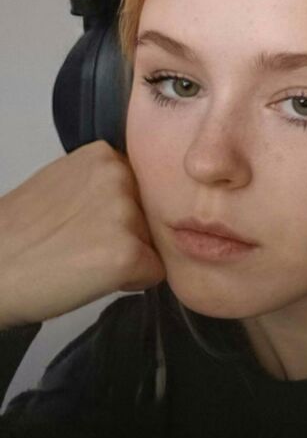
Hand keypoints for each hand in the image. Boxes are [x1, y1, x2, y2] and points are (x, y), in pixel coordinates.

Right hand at [0, 140, 165, 328]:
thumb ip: (100, 183)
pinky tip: (92, 279)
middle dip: (128, 232)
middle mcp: (119, 176)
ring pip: (153, 242)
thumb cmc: (19, 234)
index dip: (119, 211)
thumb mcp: (62, 184)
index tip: (87, 223)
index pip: (141, 187)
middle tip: (82, 245)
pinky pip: (154, 272)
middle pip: (151, 214)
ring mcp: (125, 214)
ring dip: (128, 256)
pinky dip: (132, 282)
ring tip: (82, 260)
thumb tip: (137, 198)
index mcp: (103, 155)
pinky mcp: (128, 253)